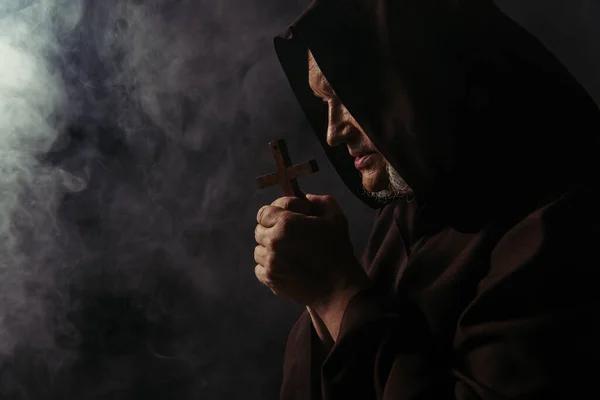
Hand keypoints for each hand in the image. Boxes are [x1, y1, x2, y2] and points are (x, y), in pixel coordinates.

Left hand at [254, 194, 369, 308]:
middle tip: (290, 235)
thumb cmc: (338, 250)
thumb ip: (320, 201)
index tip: (289, 217)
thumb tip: (305, 197)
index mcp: (286, 223)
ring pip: (258, 250)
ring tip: (288, 252)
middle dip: (273, 229)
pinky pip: (259, 268)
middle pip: (259, 230)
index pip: (264, 212)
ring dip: (270, 249)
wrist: (338, 287)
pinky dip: (268, 266)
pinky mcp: (270, 279)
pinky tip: (284, 266)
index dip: (276, 212)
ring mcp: (270, 262)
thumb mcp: (335, 217)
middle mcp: (274, 241)